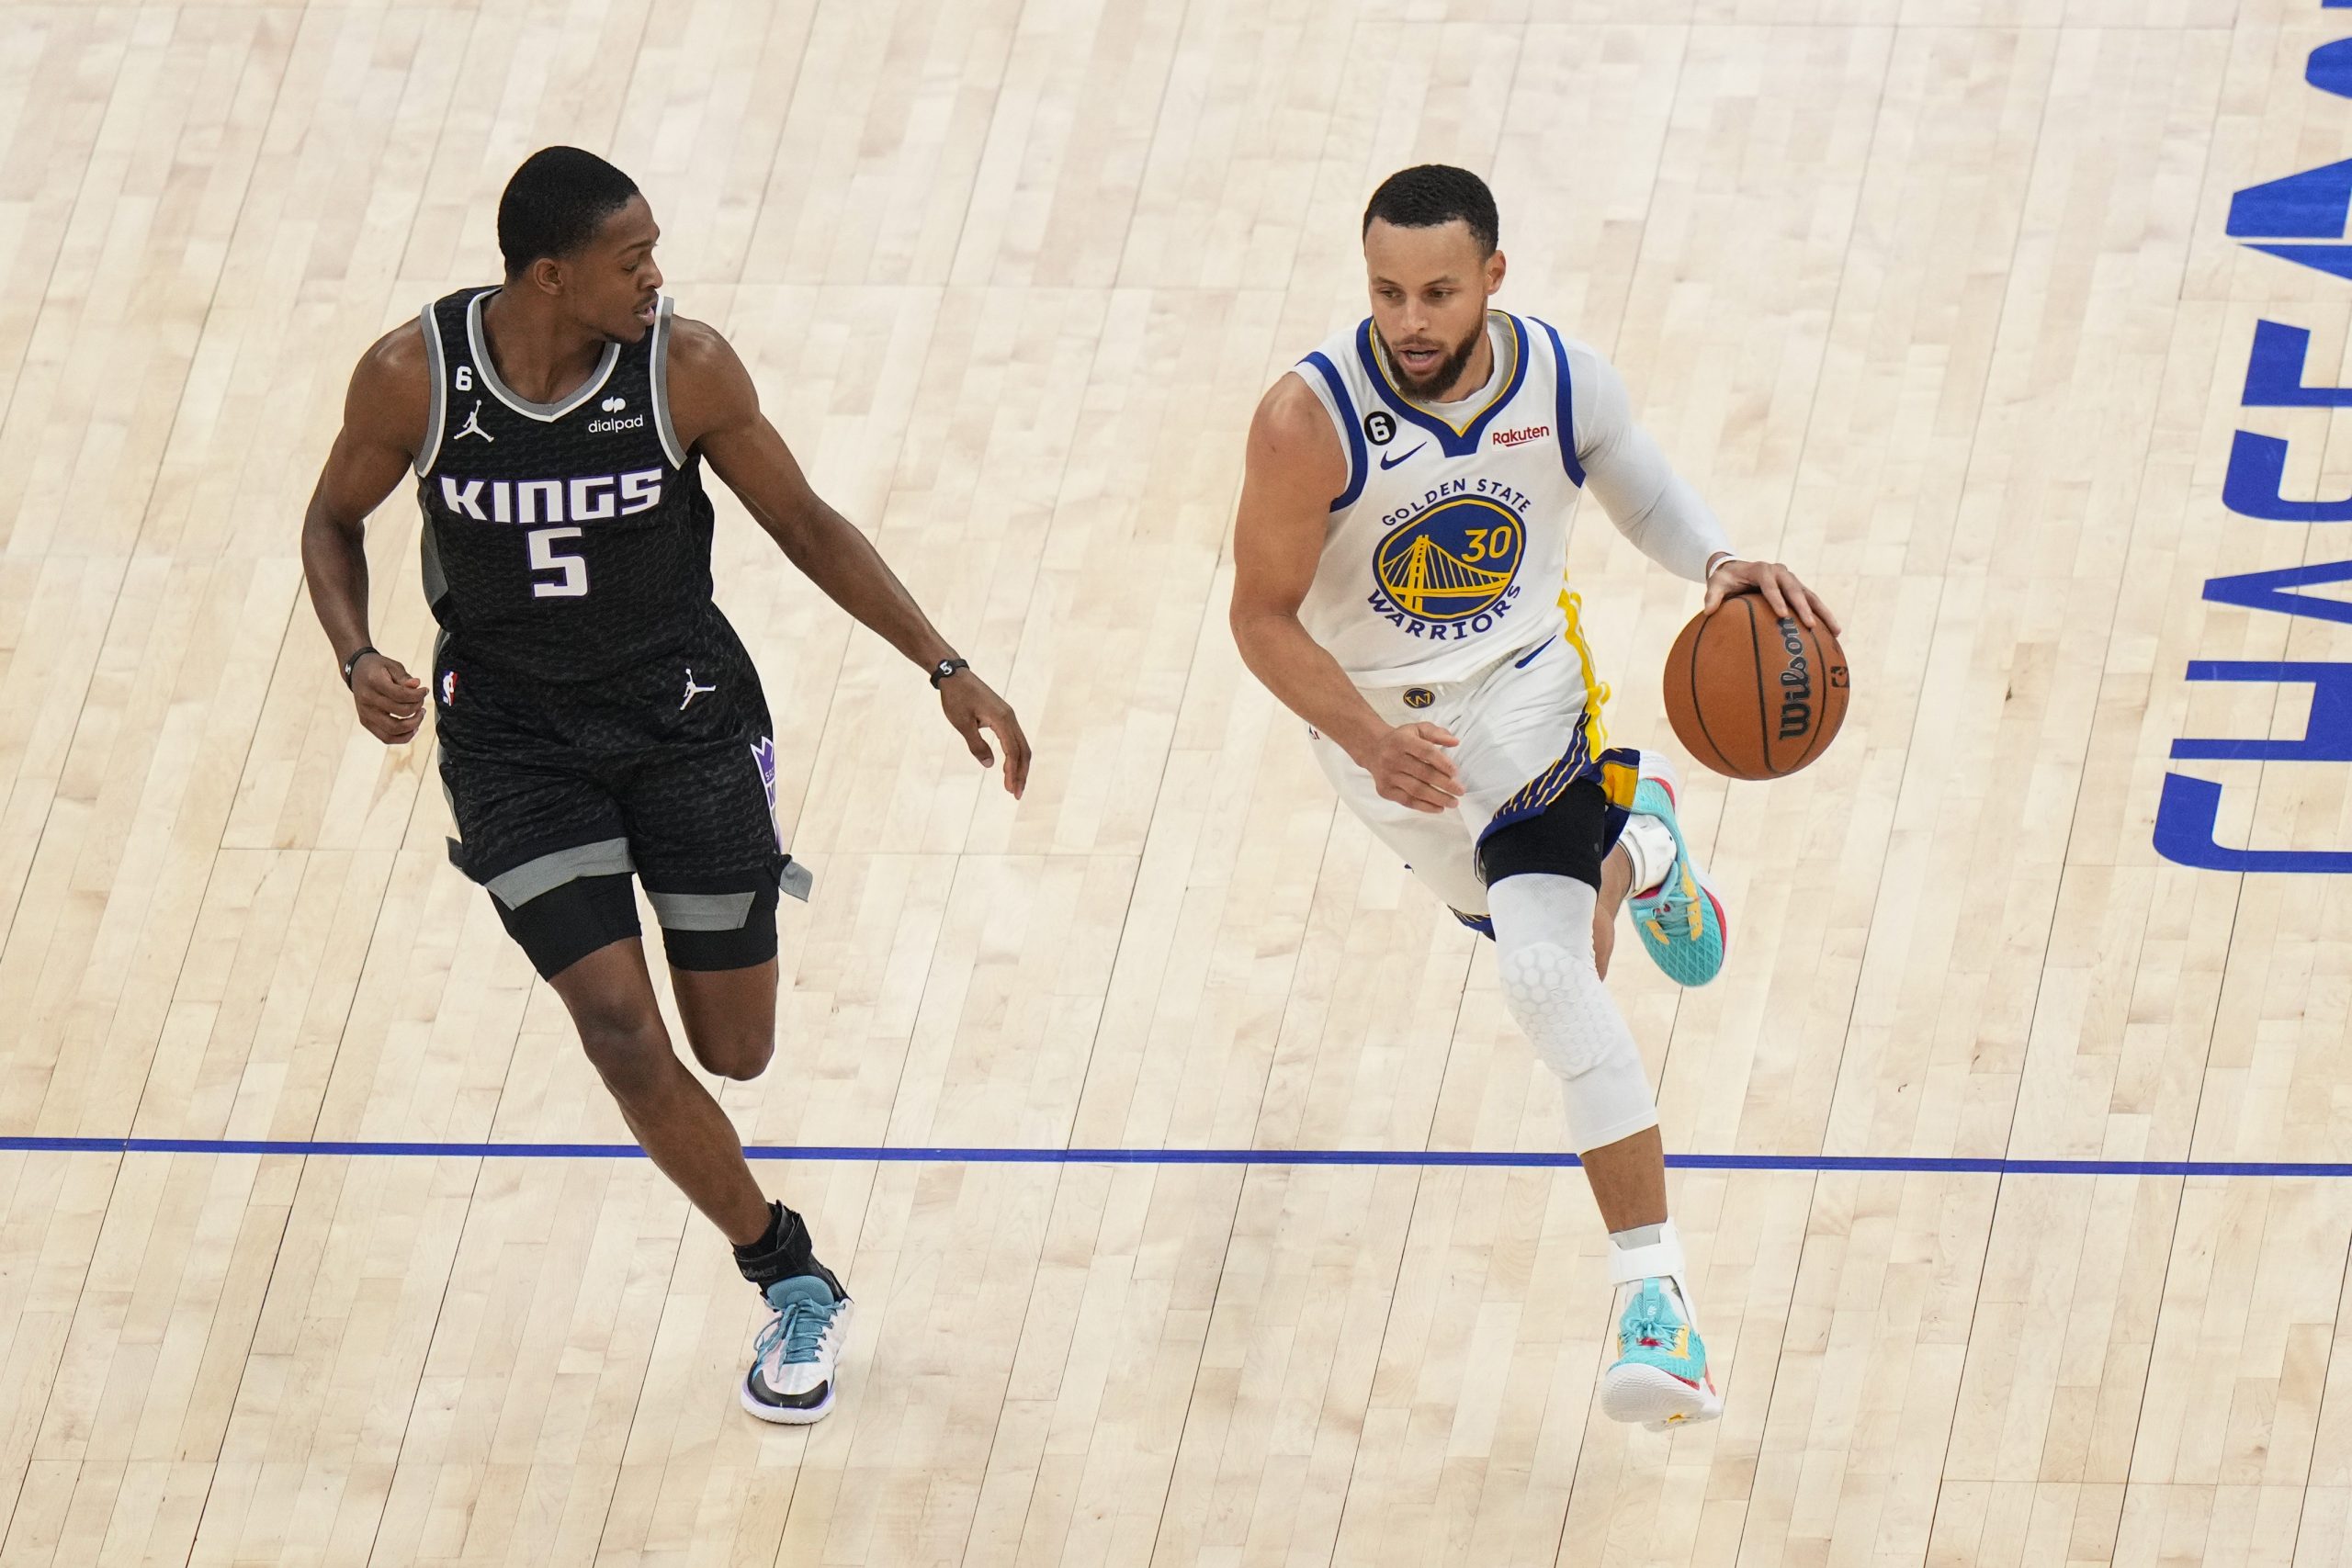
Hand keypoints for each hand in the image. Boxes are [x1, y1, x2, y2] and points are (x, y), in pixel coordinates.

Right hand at [351, 652, 425, 744]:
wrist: (357, 672)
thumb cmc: (377, 668)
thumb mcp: (392, 666)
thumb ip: (405, 678)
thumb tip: (417, 685)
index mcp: (373, 682)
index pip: (401, 695)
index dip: (418, 695)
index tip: (425, 691)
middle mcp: (367, 699)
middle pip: (400, 712)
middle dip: (417, 708)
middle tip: (421, 702)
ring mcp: (365, 713)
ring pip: (393, 730)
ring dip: (413, 725)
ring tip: (419, 715)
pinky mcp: (365, 722)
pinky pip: (386, 737)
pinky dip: (403, 737)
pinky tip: (413, 728)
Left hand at [939, 669, 1030, 798]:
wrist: (954, 675)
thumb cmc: (956, 698)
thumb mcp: (962, 723)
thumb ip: (976, 745)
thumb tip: (989, 765)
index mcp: (1002, 719)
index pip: (1013, 752)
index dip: (1013, 773)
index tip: (1010, 791)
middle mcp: (1010, 717)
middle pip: (1023, 751)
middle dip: (1021, 774)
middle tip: (1015, 794)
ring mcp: (1008, 716)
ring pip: (1021, 745)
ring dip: (1019, 766)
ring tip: (1013, 785)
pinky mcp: (1003, 716)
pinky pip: (1014, 739)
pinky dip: (1014, 755)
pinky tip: (1008, 766)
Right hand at [1356, 721, 1463, 813]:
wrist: (1373, 749)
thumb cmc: (1402, 740)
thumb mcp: (1418, 729)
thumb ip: (1437, 733)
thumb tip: (1455, 742)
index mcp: (1402, 741)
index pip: (1426, 752)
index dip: (1442, 763)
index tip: (1456, 773)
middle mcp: (1392, 758)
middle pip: (1423, 774)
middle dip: (1445, 784)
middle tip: (1460, 791)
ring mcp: (1387, 776)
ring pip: (1416, 790)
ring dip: (1437, 798)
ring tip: (1453, 802)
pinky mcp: (1385, 790)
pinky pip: (1407, 801)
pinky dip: (1424, 806)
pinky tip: (1438, 808)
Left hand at [1703, 557, 1842, 635]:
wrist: (1737, 569)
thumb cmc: (1726, 579)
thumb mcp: (1716, 584)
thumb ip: (1712, 596)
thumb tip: (1708, 612)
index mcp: (1762, 570)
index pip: (1770, 583)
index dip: (1776, 598)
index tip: (1782, 615)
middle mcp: (1780, 572)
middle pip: (1795, 589)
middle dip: (1804, 607)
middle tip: (1810, 625)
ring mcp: (1792, 580)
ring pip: (1811, 596)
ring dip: (1823, 612)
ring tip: (1835, 631)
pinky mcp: (1797, 589)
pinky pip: (1813, 603)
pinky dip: (1823, 616)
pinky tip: (1833, 634)